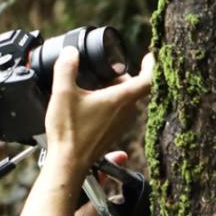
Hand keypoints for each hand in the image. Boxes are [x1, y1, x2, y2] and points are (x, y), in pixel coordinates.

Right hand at [44, 48, 154, 177]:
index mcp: (120, 100)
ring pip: (127, 100)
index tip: (149, 56)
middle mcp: (127, 112)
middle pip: (134, 87)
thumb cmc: (69, 132)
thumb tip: (70, 52)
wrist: (68, 162)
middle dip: (120, 76)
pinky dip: (111, 103)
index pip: (148, 79)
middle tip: (104, 71)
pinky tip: (92, 104)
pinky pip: (120, 112)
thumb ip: (66, 68)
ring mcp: (122, 124)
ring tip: (95, 88)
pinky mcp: (114, 132)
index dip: (152, 65)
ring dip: (115, 90)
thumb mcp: (63, 94)